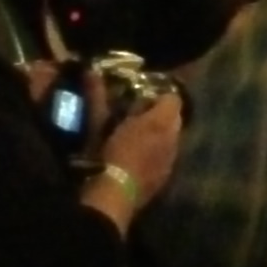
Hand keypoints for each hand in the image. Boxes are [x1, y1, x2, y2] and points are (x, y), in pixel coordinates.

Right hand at [94, 79, 185, 206]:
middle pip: (175, 118)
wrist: (115, 194)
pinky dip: (159, 152)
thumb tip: (91, 71)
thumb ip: (98, 96)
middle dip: (161, 114)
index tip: (143, 94)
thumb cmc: (108, 155)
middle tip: (140, 115)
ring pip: (173, 138)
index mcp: (159, 122)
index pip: (171, 98)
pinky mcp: (166, 176)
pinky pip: (168, 156)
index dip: (159, 94)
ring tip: (141, 136)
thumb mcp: (99, 123)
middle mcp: (172, 138)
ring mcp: (172, 159)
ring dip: (162, 134)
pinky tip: (143, 157)